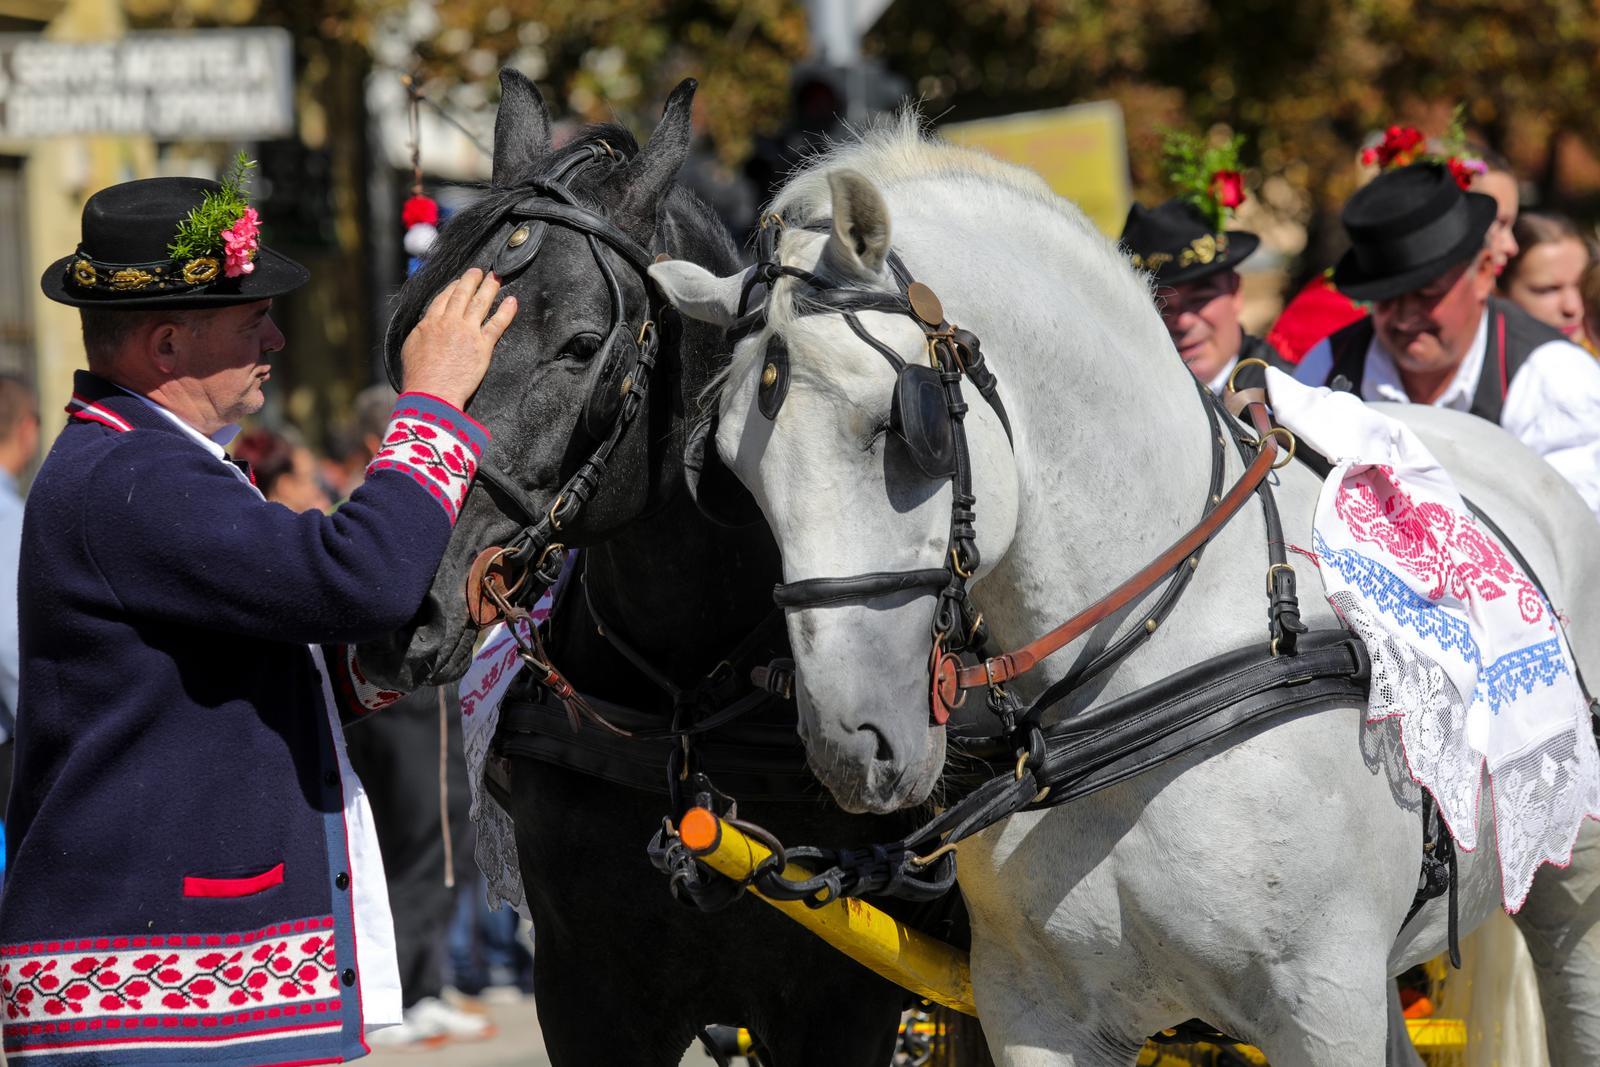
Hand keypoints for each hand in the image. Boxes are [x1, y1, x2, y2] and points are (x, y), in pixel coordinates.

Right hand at [399, 268, 517, 408]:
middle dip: (471, 280)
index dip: (453, 287)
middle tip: (478, 271)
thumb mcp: (410, 348)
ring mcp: (467, 332)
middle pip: (462, 294)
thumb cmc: (419, 377)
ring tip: (496, 278)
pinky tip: (512, 302)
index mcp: (430, 323)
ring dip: (489, 288)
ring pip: (480, 303)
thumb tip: (424, 328)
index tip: (459, 281)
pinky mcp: (482, 346)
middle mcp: (449, 322)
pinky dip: (506, 311)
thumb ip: (420, 333)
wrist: (431, 392)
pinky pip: (497, 324)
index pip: (443, 298)